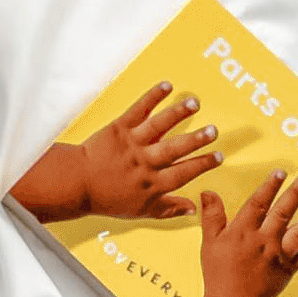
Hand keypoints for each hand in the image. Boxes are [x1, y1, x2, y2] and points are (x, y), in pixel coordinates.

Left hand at [79, 83, 222, 219]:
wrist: (78, 183)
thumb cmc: (109, 198)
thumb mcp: (140, 210)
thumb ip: (168, 209)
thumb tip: (194, 209)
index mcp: (152, 184)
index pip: (184, 173)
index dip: (203, 165)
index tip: (219, 157)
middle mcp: (144, 164)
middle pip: (175, 149)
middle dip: (196, 139)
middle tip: (213, 130)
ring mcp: (132, 145)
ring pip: (159, 127)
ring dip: (178, 113)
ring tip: (195, 104)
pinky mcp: (119, 128)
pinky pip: (138, 110)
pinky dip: (152, 97)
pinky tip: (167, 86)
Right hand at [199, 169, 297, 296]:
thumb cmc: (219, 276)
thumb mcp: (209, 244)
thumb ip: (212, 216)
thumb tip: (208, 192)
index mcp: (243, 233)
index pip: (258, 204)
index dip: (269, 186)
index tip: (281, 172)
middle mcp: (263, 241)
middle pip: (282, 212)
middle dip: (296, 192)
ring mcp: (278, 255)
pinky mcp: (289, 268)